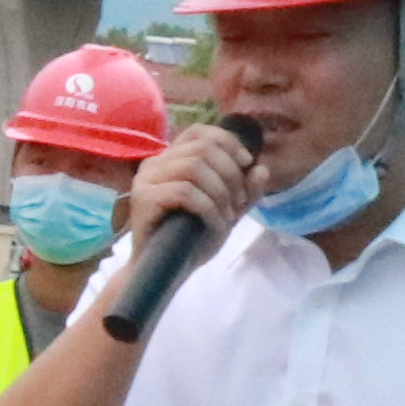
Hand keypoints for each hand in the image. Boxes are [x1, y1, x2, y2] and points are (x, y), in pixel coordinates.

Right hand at [127, 123, 257, 254]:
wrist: (166, 273)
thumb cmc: (192, 240)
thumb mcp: (227, 212)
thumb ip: (245, 191)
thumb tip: (261, 168)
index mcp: (171, 160)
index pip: (199, 131)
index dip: (227, 142)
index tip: (247, 163)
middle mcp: (155, 164)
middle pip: (202, 149)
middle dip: (231, 174)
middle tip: (238, 203)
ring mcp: (146, 180)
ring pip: (194, 168)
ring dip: (221, 193)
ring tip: (227, 216)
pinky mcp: (143, 199)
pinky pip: (185, 192)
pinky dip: (208, 208)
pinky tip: (215, 225)